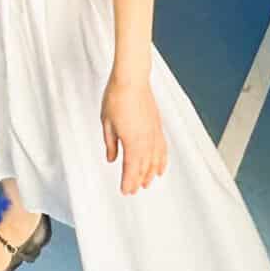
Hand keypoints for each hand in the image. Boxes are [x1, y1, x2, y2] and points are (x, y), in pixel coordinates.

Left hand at [100, 75, 167, 195]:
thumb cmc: (116, 98)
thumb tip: (111, 159)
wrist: (132, 79)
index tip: (125, 191)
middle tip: (133, 190)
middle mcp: (146, 140)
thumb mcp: (107, 123)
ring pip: (155, 160)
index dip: (128, 182)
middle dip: (138, 180)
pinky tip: (161, 168)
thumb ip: (110, 144)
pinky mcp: (158, 127)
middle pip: (144, 167)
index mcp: (132, 141)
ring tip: (146, 183)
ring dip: (151, 173)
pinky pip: (163, 149)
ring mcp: (154, 133)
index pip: (131, 168)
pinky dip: (162, 161)